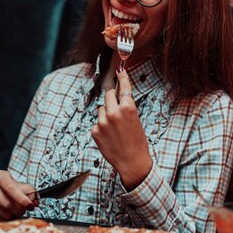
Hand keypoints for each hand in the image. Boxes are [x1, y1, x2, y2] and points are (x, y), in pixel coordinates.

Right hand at [0, 170, 36, 221]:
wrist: (5, 195)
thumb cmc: (16, 190)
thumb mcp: (26, 189)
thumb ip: (32, 194)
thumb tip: (34, 202)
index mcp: (0, 175)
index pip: (9, 187)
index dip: (20, 198)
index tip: (29, 205)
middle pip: (5, 202)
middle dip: (18, 209)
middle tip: (23, 210)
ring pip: (1, 211)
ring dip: (11, 215)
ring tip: (15, 211)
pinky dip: (3, 219)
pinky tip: (7, 215)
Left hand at [91, 67, 152, 190]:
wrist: (132, 162)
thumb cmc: (138, 142)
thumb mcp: (136, 120)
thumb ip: (126, 107)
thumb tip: (119, 95)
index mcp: (128, 108)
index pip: (123, 87)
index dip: (122, 77)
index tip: (119, 70)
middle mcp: (114, 113)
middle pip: (108, 94)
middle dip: (112, 98)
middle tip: (117, 107)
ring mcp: (102, 122)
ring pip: (101, 109)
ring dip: (106, 114)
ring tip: (115, 127)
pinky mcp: (95, 131)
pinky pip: (97, 122)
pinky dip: (102, 127)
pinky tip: (109, 136)